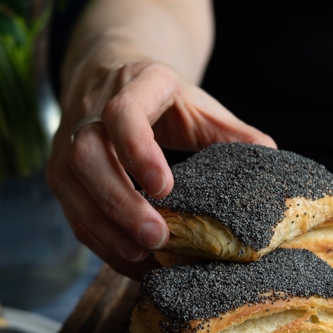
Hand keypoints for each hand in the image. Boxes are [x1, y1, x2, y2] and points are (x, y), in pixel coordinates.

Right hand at [47, 60, 275, 277]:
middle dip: (120, 203)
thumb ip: (236, 134)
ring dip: (105, 227)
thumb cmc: (167, 98)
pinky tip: (129, 260)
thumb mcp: (202, 106)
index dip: (139, 151)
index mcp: (136, 84)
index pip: (123, 113)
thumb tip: (272, 164)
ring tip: (143, 257)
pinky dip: (98, 238)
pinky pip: (70, 207)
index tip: (166, 189)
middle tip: (157, 237)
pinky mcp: (60, 167)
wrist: (116, 72)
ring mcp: (68, 138)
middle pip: (88, 156)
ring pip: (70, 184)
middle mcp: (92, 108)